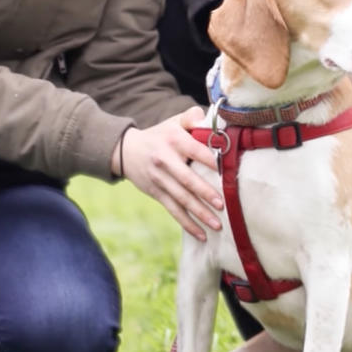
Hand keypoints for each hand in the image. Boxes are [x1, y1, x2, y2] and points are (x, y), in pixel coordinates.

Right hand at [112, 107, 222, 240]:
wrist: (126, 151)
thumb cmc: (159, 136)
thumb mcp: (173, 122)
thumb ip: (192, 118)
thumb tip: (209, 116)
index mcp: (174, 140)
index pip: (195, 150)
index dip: (210, 161)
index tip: (225, 171)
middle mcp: (165, 160)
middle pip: (187, 179)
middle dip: (205, 193)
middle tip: (222, 204)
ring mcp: (160, 179)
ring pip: (181, 199)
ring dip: (199, 213)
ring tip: (217, 224)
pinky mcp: (156, 193)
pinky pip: (173, 210)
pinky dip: (187, 224)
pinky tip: (202, 234)